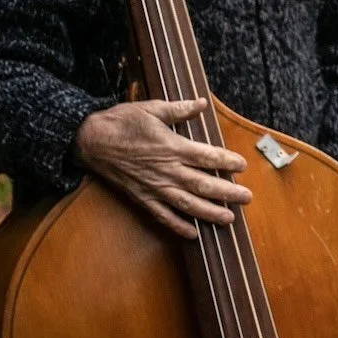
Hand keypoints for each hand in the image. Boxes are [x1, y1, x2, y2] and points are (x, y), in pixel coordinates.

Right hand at [75, 100, 249, 239]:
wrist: (90, 141)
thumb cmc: (121, 122)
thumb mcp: (151, 109)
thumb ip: (179, 109)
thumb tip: (202, 104)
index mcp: (172, 147)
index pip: (207, 157)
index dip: (227, 162)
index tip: (243, 166)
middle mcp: (167, 170)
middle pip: (203, 185)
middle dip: (228, 193)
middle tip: (247, 198)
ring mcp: (154, 187)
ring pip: (187, 204)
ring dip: (210, 213)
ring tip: (229, 219)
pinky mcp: (142, 197)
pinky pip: (162, 216)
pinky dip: (178, 226)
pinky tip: (193, 234)